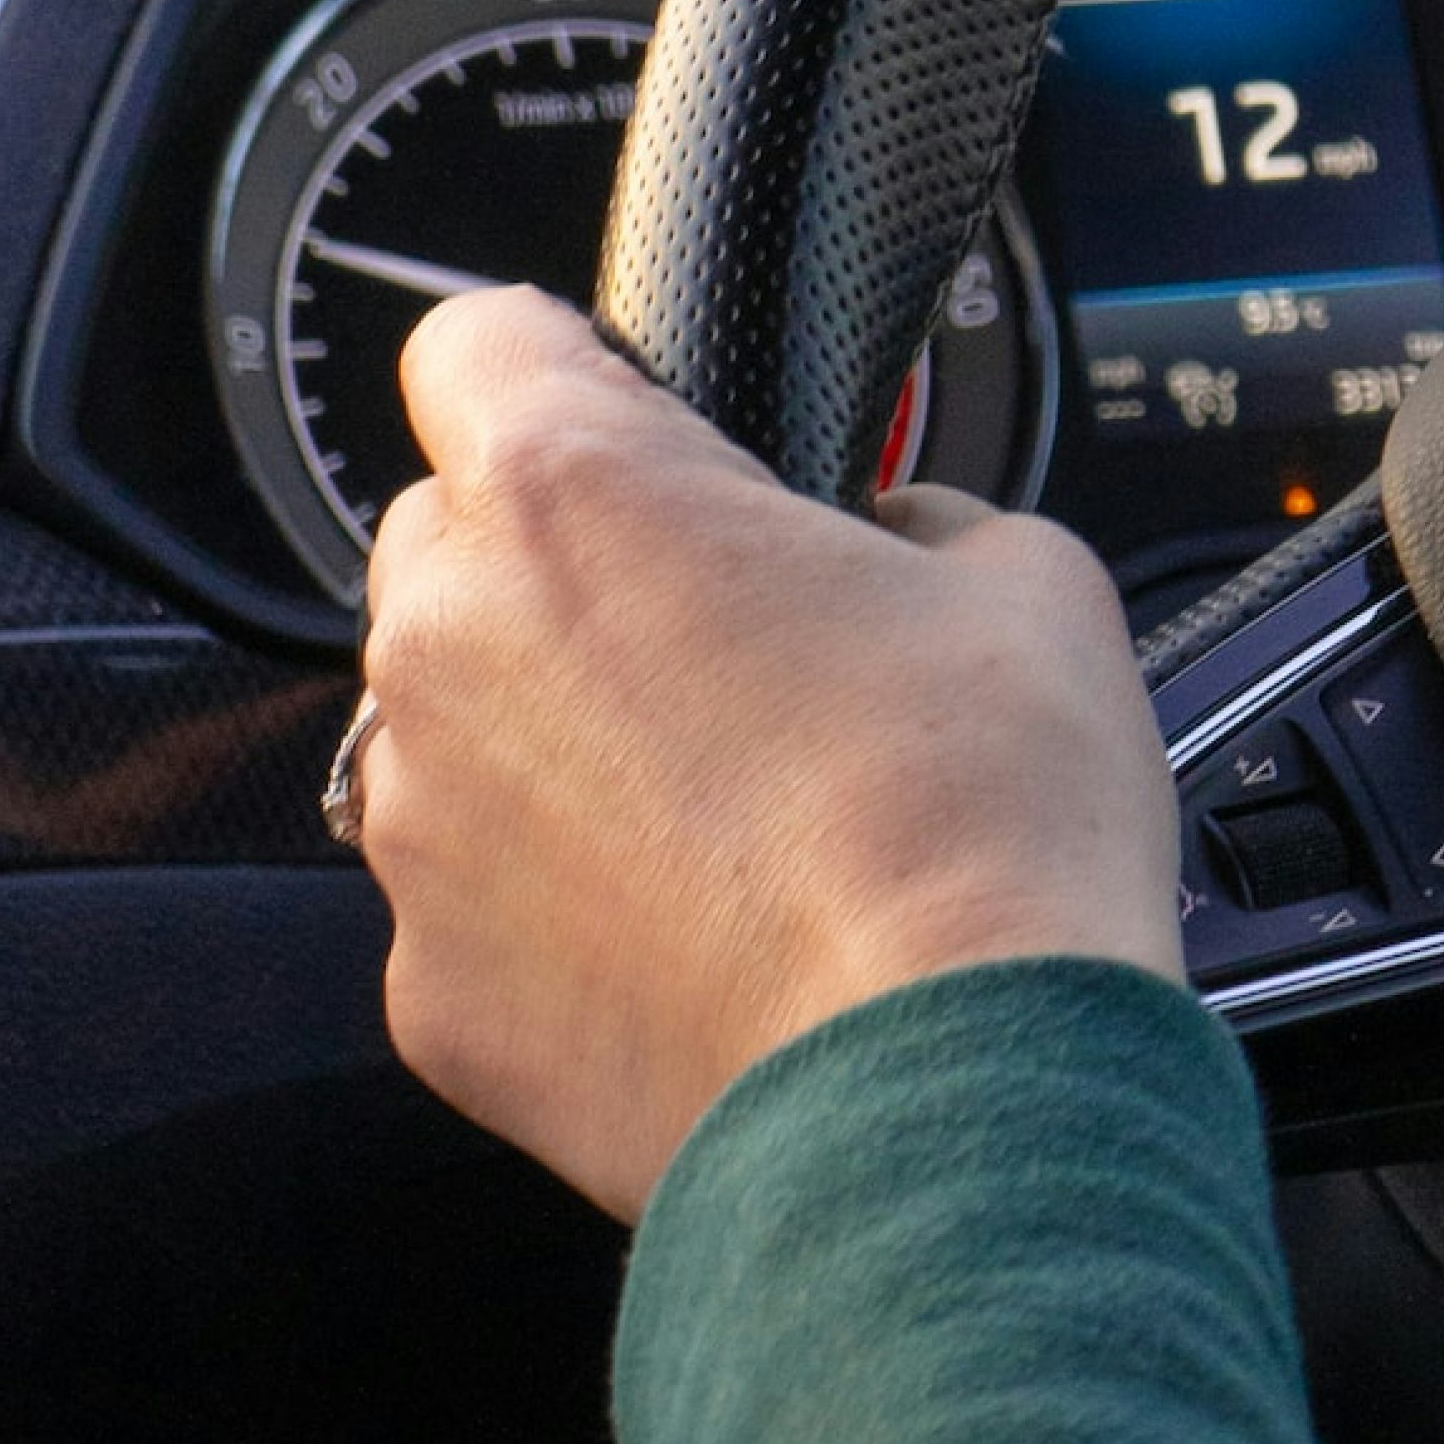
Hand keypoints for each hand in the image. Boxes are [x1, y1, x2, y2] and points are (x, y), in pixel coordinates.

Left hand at [354, 285, 1182, 1219]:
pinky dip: (558, 916)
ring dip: (555, 749)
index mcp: (575, 493)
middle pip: (453, 546)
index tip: (640, 423)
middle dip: (567, 574)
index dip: (572, 371)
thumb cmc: (984, 828)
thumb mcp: (1025, 575)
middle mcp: (450, 646)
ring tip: (727, 821)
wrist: (953, 1101)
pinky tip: (698, 943)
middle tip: (725, 644)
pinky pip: (473, 908)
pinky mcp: (428, 993)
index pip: (475, 342)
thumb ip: (910, 517)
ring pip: (453, 733)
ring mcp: (418, 832)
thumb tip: (883, 545)